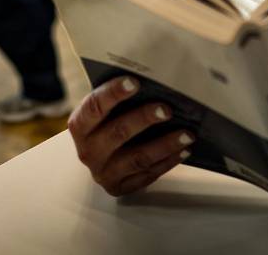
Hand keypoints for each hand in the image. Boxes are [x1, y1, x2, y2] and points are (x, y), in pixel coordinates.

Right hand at [67, 76, 193, 196]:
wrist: (99, 157)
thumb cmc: (106, 123)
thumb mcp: (103, 110)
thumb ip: (118, 98)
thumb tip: (152, 79)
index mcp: (80, 125)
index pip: (94, 107)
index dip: (113, 93)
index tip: (135, 82)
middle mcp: (87, 151)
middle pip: (118, 132)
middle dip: (145, 119)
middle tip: (167, 109)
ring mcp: (103, 173)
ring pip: (137, 158)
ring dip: (165, 145)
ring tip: (187, 134)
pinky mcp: (120, 188)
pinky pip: (147, 175)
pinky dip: (168, 162)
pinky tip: (183, 150)